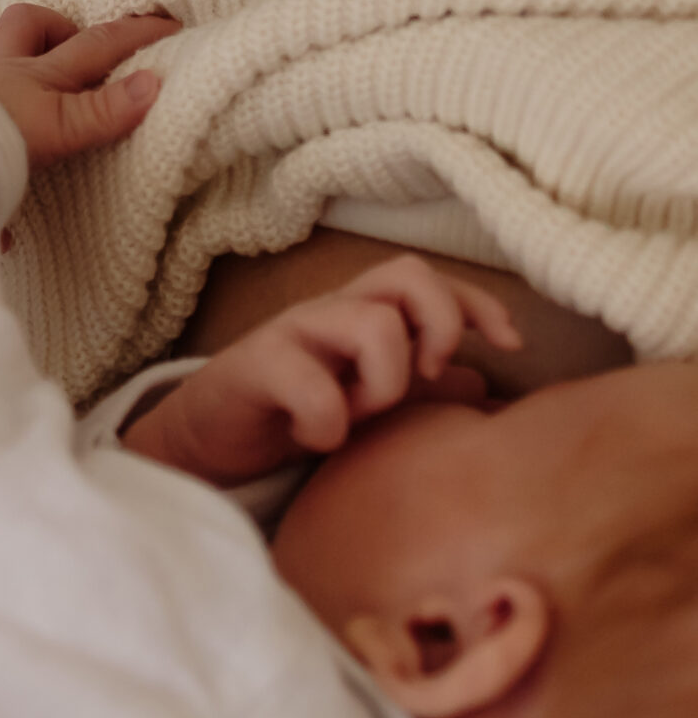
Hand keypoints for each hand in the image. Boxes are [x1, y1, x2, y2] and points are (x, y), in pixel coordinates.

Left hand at [0, 3, 178, 169]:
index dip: (135, 32)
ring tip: (7, 76)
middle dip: (55, 25)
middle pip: (26, 24)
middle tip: (75, 47)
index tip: (169, 24)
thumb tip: (153, 87)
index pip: (96, 45)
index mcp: (36, 77)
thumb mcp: (61, 129)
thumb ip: (105, 111)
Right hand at [125, 254, 523, 485]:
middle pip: (407, 275)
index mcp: (361, 314)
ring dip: (384, 382)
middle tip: (428, 375)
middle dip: (440, 324)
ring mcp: (292, 334)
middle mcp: (330, 311)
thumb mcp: (366, 402)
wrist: (206, 442)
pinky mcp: (255, 367)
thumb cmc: (289, 415)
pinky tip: (317, 438)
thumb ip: (418, 389)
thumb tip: (481, 382)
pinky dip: (328, 421)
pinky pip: (313, 385)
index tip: (511, 343)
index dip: (478, 303)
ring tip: (360, 414)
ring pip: (372, 324)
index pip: (429, 280)